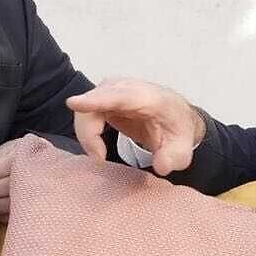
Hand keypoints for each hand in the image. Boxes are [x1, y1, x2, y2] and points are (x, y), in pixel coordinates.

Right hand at [66, 78, 205, 175]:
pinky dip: (87, 132)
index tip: (74, 103)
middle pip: (95, 103)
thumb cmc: (176, 128)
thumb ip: (174, 157)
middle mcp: (127, 88)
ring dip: (87, 134)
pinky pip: (85, 112)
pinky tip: (98, 146)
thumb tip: (161, 166)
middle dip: (88, 132)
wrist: (175, 117)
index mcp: (149, 98)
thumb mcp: (182, 148)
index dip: (97, 100)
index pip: (120, 96)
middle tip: (99, 157)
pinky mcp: (104, 98)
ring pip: (85, 109)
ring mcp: (113, 91)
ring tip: (100, 154)